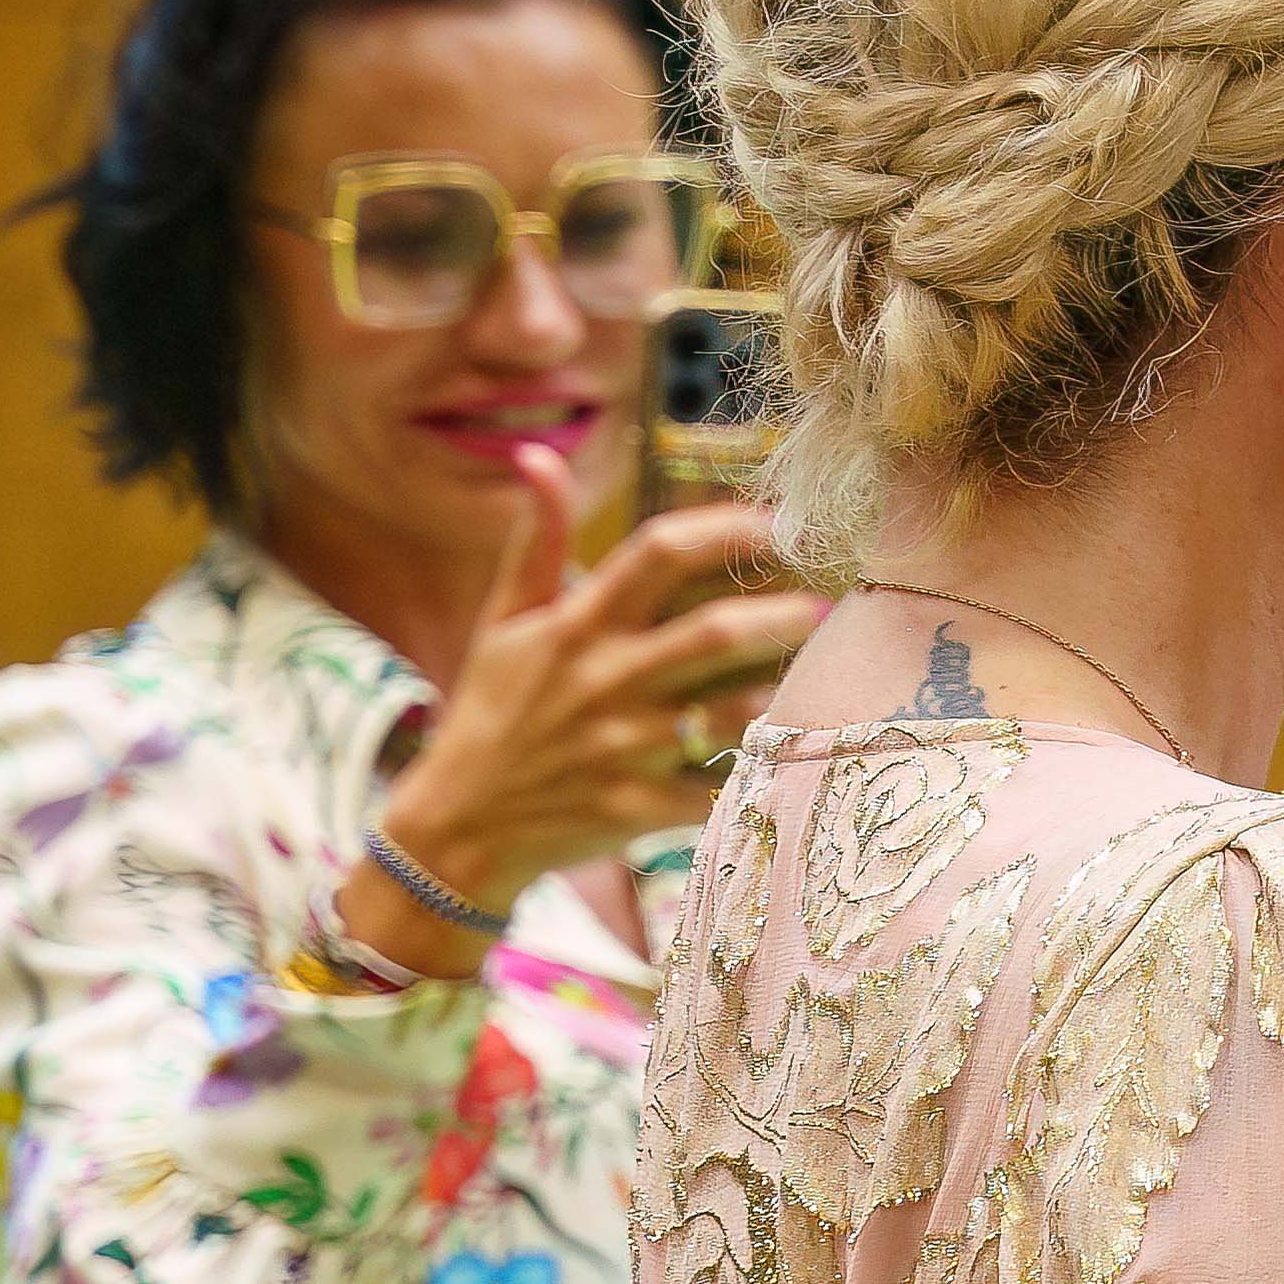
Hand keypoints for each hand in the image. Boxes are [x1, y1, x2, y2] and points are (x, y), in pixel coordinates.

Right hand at [382, 448, 827, 916]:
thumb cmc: (492, 712)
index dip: (725, 529)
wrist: (459, 826)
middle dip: (779, 617)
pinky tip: (784, 759)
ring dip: (776, 694)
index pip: (656, 554)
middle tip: (824, 607)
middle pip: (712, 635)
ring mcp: (624, 748)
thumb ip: (535, 540)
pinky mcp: (637, 808)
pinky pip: (716, 789)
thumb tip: (538, 457)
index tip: (776, 523)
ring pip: (727, 713)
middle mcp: (605, 680)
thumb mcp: (504, 622)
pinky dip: (751, 775)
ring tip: (811, 678)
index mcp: (576, 627)